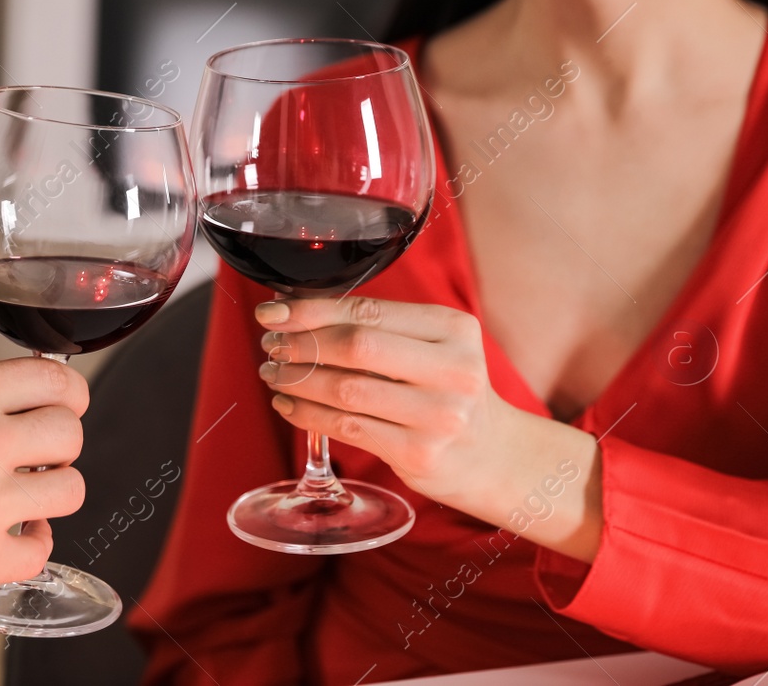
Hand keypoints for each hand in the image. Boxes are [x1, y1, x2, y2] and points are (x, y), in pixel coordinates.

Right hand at [0, 357, 87, 610]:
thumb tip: (34, 390)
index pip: (56, 379)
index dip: (68, 395)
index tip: (64, 407)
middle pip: (71, 433)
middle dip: (58, 445)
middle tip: (35, 458)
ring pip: (71, 489)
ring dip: (49, 494)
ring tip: (18, 496)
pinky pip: (42, 548)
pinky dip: (27, 544)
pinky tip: (0, 534)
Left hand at [255, 294, 507, 504]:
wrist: (496, 457)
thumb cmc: (449, 391)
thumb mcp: (434, 347)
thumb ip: (381, 327)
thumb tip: (298, 311)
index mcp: (453, 329)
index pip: (368, 310)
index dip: (311, 309)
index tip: (272, 311)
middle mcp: (453, 369)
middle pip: (355, 346)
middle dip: (300, 343)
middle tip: (270, 345)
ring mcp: (438, 415)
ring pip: (345, 389)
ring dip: (296, 379)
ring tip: (273, 373)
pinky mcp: (419, 454)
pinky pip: (347, 427)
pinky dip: (307, 413)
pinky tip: (288, 404)